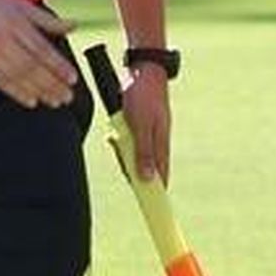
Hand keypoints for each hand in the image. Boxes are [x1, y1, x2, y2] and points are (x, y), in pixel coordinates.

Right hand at [0, 0, 77, 108]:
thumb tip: (75, 25)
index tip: (73, 78)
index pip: (41, 48)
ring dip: (38, 91)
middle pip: (31, 66)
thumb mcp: (21, 5)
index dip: (58, 65)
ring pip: (17, 76)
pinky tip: (31, 101)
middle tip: (67, 96)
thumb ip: (48, 20)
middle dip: (51, 83)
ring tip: (54, 101)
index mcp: (16, 22)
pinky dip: (16, 92)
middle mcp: (2, 38)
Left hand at [122, 65, 171, 181]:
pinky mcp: (140, 124)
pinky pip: (129, 139)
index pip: (161, 176)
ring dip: (123, 151)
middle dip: (131, 168)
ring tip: (115, 139)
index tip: (152, 206)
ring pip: (135, 153)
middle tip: (121, 160)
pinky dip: (120, 139)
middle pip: (145, 166)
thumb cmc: (144, 97)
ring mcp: (149, 132)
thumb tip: (147, 179)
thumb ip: (143, 152)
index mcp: (162, 143)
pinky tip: (113, 133)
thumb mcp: (141, 126)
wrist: (143, 69)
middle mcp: (157, 140)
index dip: (156, 191)